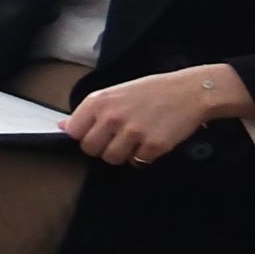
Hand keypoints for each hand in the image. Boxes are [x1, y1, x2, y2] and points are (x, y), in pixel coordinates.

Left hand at [68, 66, 245, 166]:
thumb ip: (90, 111)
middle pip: (90, 149)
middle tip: (116, 139)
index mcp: (99, 102)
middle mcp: (112, 117)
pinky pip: (137, 162)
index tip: (94, 133)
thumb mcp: (115, 93)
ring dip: (121, 154)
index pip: (73, 132)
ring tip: (134, 141)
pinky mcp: (153, 145)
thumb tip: (63, 127)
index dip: (83, 135)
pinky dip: (143, 158)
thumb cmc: (153, 90)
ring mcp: (133, 132)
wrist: (191, 91)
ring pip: (111, 159)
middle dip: (101, 147)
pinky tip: (149, 143)